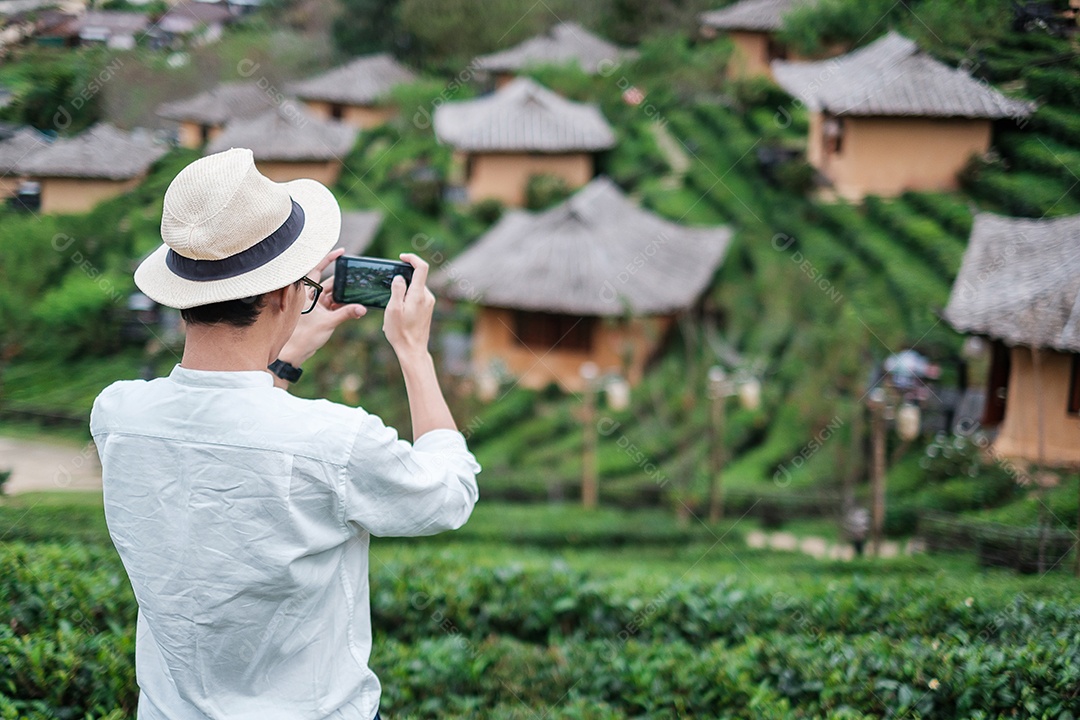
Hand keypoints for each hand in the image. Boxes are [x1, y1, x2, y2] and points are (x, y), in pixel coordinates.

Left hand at [279, 248, 366, 365]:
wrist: (294, 353)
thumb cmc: (304, 336)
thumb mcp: (328, 323)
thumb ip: (347, 314)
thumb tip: (362, 308)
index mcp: (306, 292)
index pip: (318, 269)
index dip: (329, 258)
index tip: (341, 251)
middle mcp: (310, 296)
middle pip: (329, 282)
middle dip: (344, 282)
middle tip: (358, 278)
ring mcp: (314, 305)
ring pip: (332, 295)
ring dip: (344, 296)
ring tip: (359, 294)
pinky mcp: (318, 314)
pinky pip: (332, 305)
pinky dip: (342, 305)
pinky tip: (354, 306)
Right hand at [383, 252, 434, 361]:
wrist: (413, 350)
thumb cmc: (401, 332)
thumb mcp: (393, 309)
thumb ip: (396, 290)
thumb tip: (399, 278)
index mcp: (419, 294)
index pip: (421, 267)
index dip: (412, 258)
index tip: (401, 257)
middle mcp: (427, 297)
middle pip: (416, 278)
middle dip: (402, 281)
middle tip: (389, 294)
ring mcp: (428, 304)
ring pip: (414, 289)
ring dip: (402, 294)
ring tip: (392, 311)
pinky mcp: (427, 310)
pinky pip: (416, 299)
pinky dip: (406, 301)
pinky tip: (398, 316)